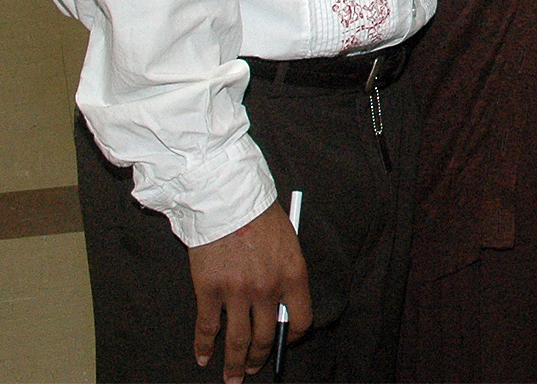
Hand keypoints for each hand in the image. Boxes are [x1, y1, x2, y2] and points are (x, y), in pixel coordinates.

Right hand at [187, 203, 310, 383]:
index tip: (287, 342)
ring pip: (238, 340)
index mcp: (293, 274)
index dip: (294, 336)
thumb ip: (286, 275)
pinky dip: (205, 347)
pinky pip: (208, 328)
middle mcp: (268, 288)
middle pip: (267, 336)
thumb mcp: (288, 243)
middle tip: (255, 368)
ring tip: (233, 377)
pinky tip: (205, 358)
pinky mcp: (209, 291)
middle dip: (261, 357)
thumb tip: (279, 308)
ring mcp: (237, 292)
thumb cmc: (260, 217)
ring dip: (236, 363)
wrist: (228, 200)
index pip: (301, 319)